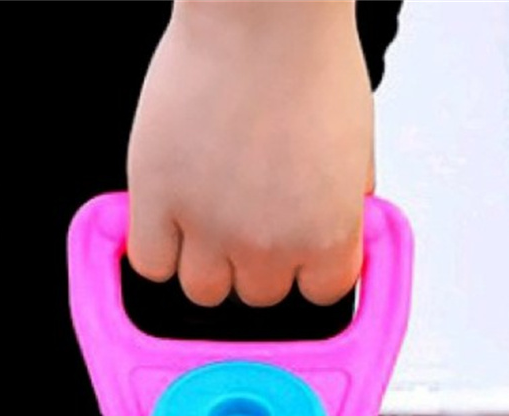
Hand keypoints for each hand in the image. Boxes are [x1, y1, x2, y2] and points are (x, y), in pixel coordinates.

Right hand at [127, 0, 373, 307]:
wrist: (260, 16)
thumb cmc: (311, 64)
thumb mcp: (358, 146)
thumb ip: (346, 201)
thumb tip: (337, 226)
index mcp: (328, 235)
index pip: (319, 294)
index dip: (306, 272)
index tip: (297, 255)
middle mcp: (270, 245)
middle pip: (258, 296)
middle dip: (255, 265)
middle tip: (248, 224)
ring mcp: (210, 228)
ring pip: (203, 290)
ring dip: (206, 266)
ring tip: (206, 226)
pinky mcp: (158, 201)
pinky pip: (151, 264)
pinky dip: (159, 251)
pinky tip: (169, 224)